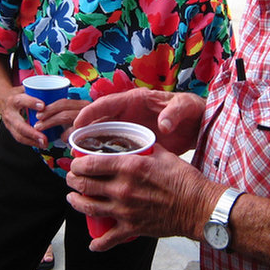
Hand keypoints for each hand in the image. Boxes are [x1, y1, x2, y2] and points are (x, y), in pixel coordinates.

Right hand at [0, 86, 81, 148]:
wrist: (2, 101)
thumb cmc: (18, 94)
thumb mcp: (25, 88)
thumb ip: (38, 90)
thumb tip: (57, 89)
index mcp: (14, 100)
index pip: (22, 101)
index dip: (32, 103)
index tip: (43, 106)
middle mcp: (10, 113)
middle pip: (20, 125)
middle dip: (32, 132)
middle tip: (44, 138)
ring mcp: (9, 124)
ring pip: (19, 135)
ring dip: (32, 141)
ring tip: (44, 144)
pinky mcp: (12, 130)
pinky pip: (21, 138)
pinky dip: (31, 143)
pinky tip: (40, 144)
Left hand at [65, 144, 213, 250]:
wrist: (199, 208)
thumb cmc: (185, 180)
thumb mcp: (164, 155)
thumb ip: (145, 147)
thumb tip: (135, 140)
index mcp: (129, 166)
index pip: (92, 163)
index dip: (77, 163)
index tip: (75, 162)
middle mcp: (123, 188)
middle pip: (85, 184)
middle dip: (72, 180)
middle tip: (71, 178)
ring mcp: (125, 210)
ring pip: (89, 207)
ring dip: (76, 202)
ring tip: (72, 198)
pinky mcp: (131, 228)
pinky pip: (108, 238)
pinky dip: (98, 243)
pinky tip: (92, 243)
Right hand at [73, 89, 205, 154]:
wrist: (199, 125)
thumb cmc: (191, 110)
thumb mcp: (185, 106)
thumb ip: (174, 112)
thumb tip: (164, 124)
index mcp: (136, 100)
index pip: (108, 103)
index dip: (91, 112)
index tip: (78, 123)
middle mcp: (128, 114)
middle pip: (100, 121)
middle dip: (84, 131)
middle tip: (71, 146)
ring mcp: (130, 129)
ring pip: (104, 136)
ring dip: (91, 145)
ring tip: (78, 159)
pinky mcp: (135, 143)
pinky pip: (115, 149)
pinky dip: (106, 157)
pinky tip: (98, 169)